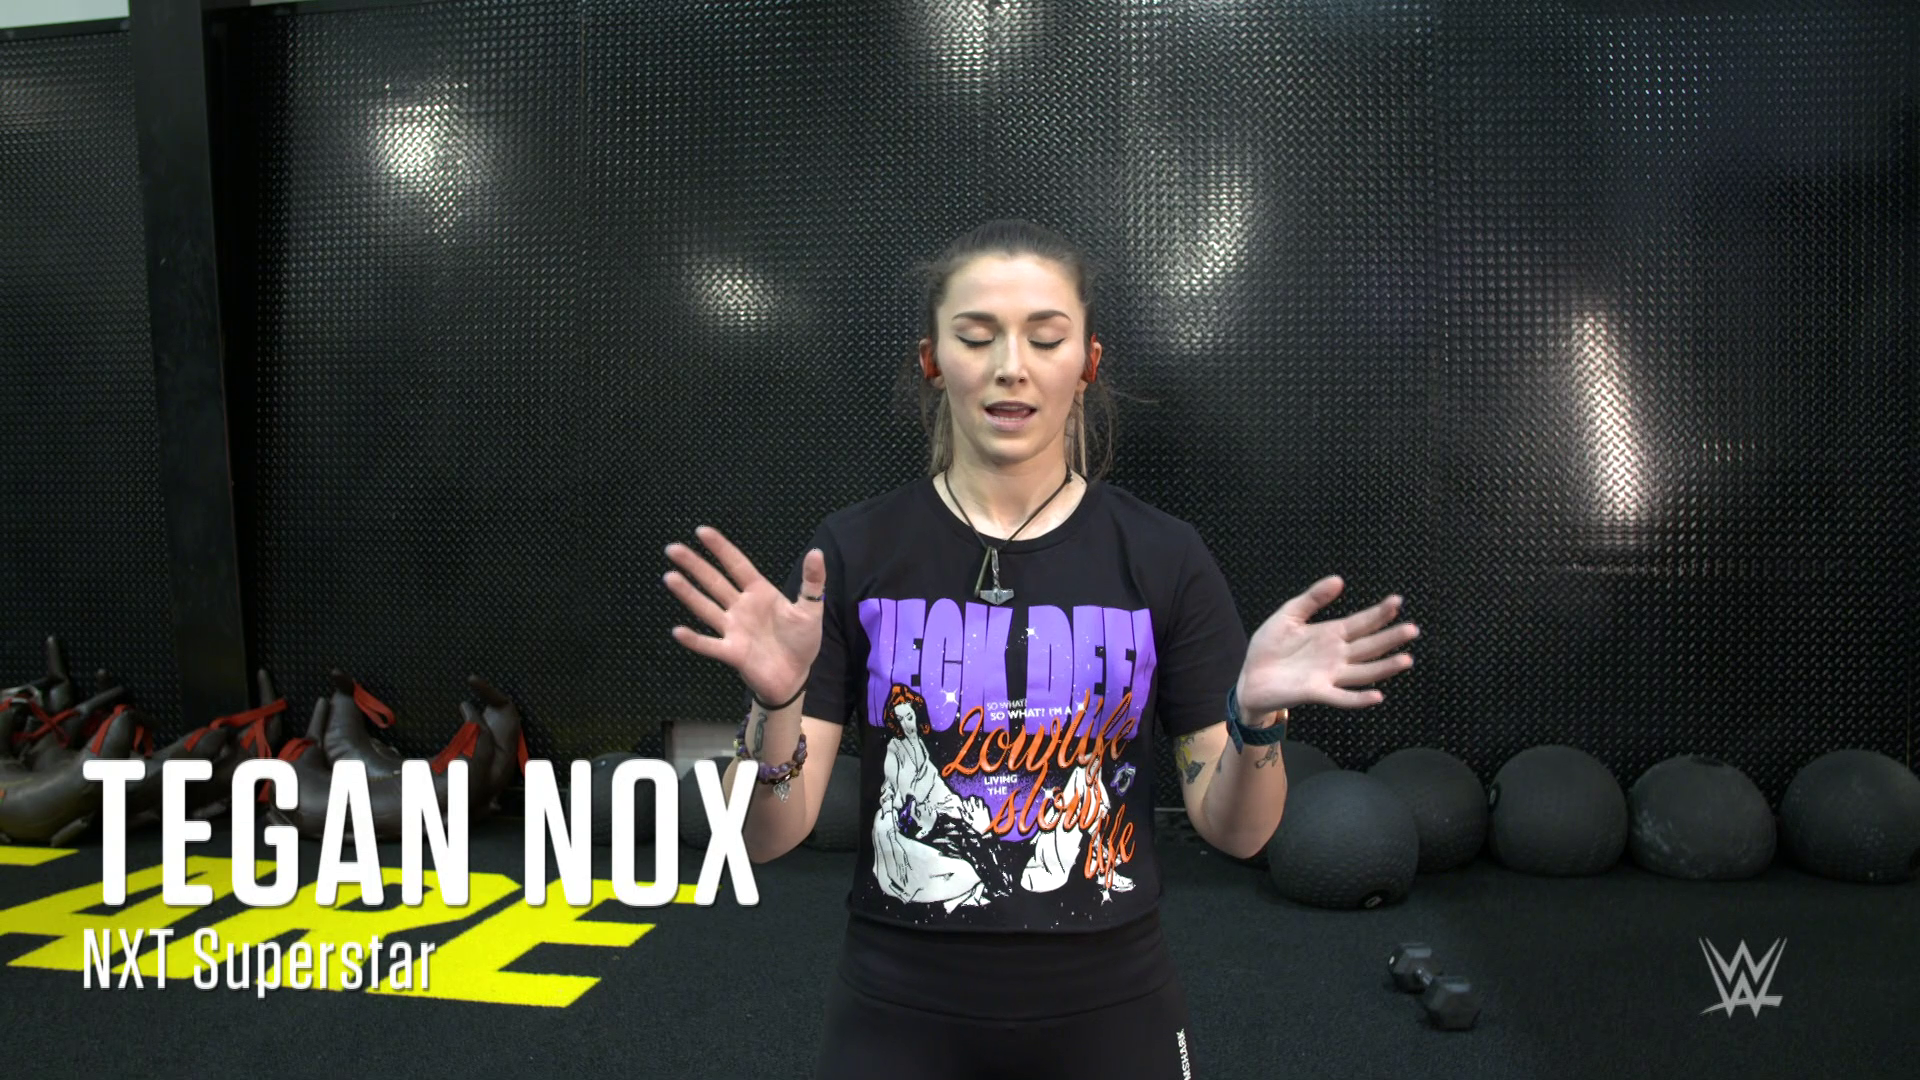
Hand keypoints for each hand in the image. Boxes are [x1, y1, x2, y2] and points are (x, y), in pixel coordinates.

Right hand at [664, 525, 826, 704]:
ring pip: (706, 608)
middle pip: (714, 582)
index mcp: (759, 593)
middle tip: (673, 548)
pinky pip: (710, 645)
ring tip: (669, 576)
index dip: (721, 548)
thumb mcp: (811, 610)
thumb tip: (817, 552)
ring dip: (688, 593)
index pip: (737, 565)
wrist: (796, 676)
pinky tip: (678, 631)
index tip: (702, 531)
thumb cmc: (801, 641)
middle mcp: (741, 607)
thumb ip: (812, 582)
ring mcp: (734, 629)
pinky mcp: (732, 652)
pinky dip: (694, 640)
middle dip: (694, 565)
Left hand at [1238, 576, 1417, 714]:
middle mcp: (1336, 655)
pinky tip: (1377, 696)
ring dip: (1385, 667)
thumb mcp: (1288, 615)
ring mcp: (1329, 675)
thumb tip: (1339, 579)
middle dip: (1391, 637)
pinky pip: (1342, 697)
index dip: (1379, 613)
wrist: (1250, 678)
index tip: (1398, 601)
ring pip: (1364, 672)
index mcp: (1330, 634)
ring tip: (1406, 659)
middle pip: (1369, 646)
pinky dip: (1359, 698)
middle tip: (1412, 629)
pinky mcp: (1317, 692)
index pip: (1361, 622)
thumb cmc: (1269, 648)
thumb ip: (1312, 599)